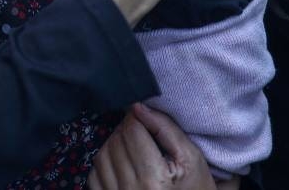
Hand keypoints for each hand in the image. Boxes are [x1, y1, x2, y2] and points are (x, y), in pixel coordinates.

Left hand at [88, 104, 218, 189]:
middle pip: (116, 141)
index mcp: (153, 180)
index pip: (132, 131)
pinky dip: (105, 163)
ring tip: (133, 148)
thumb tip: (137, 106)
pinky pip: (94, 173)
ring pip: (102, 154)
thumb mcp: (189, 157)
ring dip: (114, 144)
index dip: (137, 118)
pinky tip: (122, 163)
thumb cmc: (195, 185)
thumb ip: (165, 128)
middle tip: (142, 133)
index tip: (144, 118)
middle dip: (127, 130)